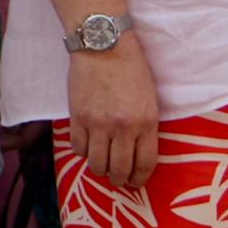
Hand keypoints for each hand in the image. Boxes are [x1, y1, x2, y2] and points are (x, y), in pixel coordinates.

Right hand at [64, 28, 163, 192]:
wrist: (105, 46)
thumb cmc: (131, 69)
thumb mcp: (149, 98)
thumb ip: (145, 126)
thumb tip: (139, 154)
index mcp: (146, 121)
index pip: (145, 163)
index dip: (140, 178)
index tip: (136, 182)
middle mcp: (123, 127)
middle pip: (119, 170)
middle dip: (119, 179)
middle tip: (118, 177)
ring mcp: (98, 124)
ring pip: (96, 164)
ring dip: (100, 168)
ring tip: (102, 163)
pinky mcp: (78, 118)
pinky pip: (78, 149)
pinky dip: (82, 152)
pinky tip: (88, 145)